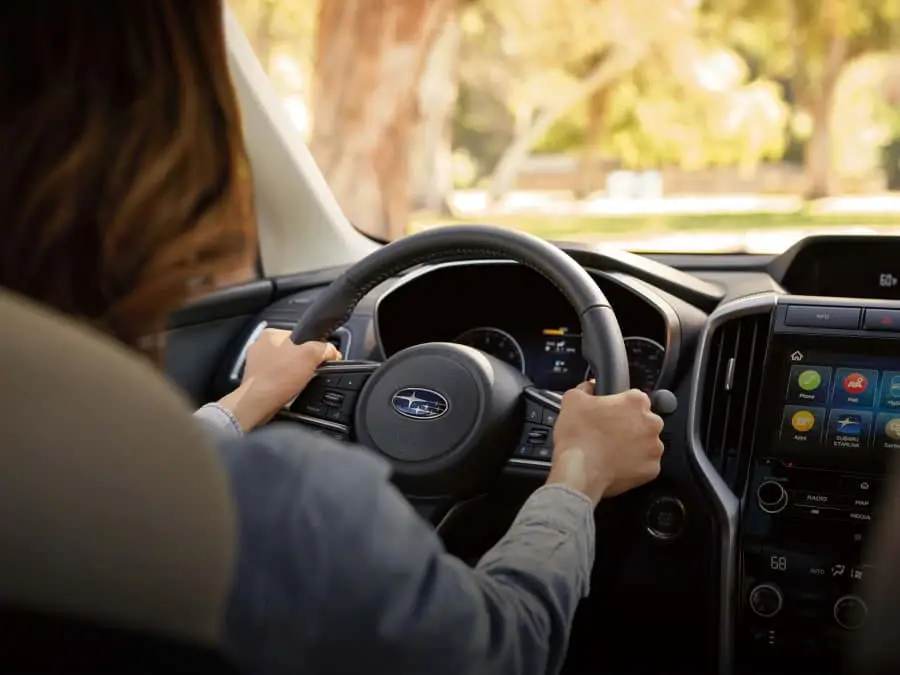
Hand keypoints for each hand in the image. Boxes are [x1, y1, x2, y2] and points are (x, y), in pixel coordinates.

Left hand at [217, 328, 340, 430]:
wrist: (258, 403)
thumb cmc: (278, 377)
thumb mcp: (311, 355)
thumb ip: (324, 348)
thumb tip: (331, 351)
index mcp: (271, 334)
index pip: (300, 337)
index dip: (313, 349)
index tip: (318, 360)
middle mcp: (259, 345)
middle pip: (291, 352)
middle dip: (301, 362)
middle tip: (308, 372)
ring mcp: (254, 362)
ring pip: (282, 365)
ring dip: (291, 374)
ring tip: (296, 382)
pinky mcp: (254, 378)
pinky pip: (274, 378)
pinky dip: (281, 383)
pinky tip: (286, 389)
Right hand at [546, 382, 663, 504]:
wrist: (579, 473)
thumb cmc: (578, 437)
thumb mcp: (572, 400)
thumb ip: (585, 388)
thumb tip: (590, 387)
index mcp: (636, 402)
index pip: (635, 397)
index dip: (620, 405)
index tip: (610, 413)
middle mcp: (651, 423)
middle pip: (644, 421)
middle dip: (629, 426)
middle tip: (608, 433)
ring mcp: (654, 448)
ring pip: (646, 443)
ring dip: (633, 445)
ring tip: (610, 450)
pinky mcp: (652, 470)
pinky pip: (644, 464)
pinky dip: (633, 465)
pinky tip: (615, 463)